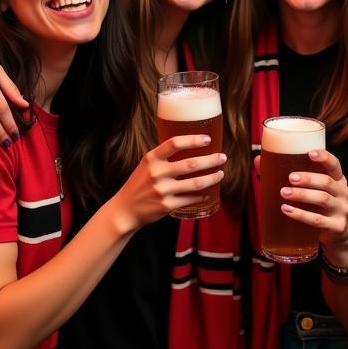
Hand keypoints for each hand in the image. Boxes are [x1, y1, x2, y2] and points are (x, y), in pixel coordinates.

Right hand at [110, 136, 227, 233]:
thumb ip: (164, 155)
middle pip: (190, 164)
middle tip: (222, 157)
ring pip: (195, 183)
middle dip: (211, 160)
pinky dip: (202, 196)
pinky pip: (190, 199)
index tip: (208, 139)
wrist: (125, 209)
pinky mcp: (166, 206)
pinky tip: (209, 193)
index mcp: (152, 158)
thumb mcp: (147, 164)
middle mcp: (157, 173)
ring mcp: (162, 190)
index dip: (193, 140)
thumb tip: (190, 144)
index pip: (174, 143)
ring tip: (220, 174)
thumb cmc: (140, 183)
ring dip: (212, 178)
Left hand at [265, 149, 347, 260]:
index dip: (324, 157)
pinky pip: (317, 220)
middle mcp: (343, 192)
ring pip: (323, 199)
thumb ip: (291, 175)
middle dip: (308, 178)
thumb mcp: (314, 190)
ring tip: (284, 193)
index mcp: (338, 179)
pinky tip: (287, 210)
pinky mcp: (337, 226)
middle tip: (290, 177)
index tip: (310, 153)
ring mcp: (342, 210)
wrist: (339, 234)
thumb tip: (259, 160)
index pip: (335, 165)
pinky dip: (301, 215)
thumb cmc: (320, 206)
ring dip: (302, 195)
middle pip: (327, 182)